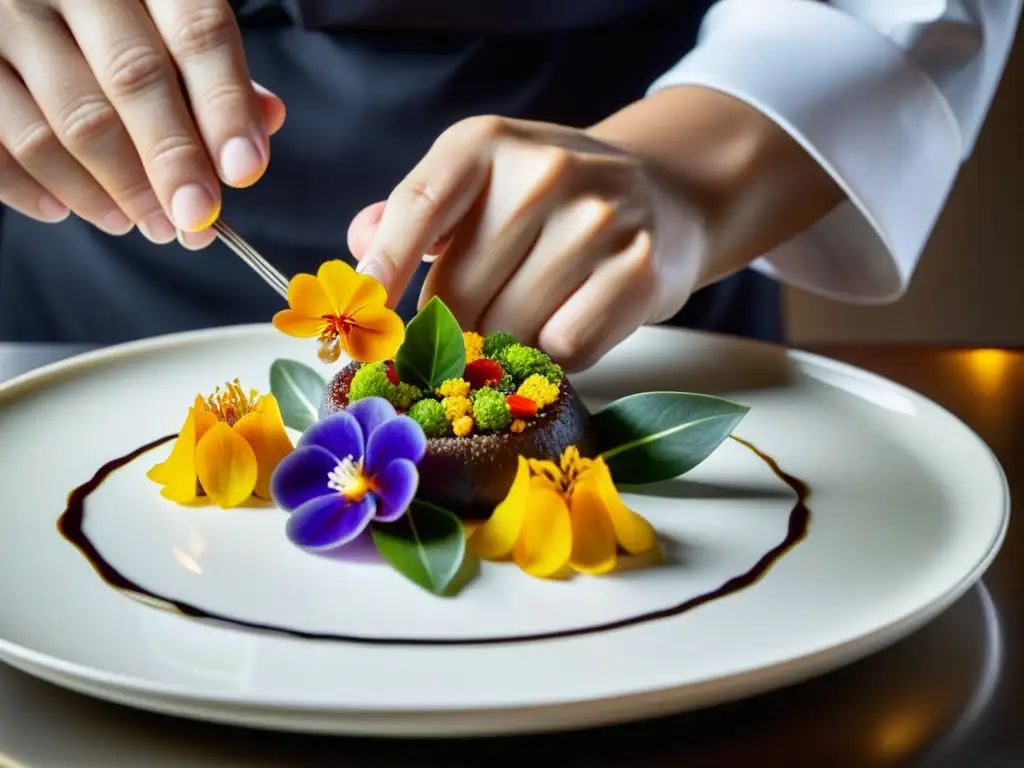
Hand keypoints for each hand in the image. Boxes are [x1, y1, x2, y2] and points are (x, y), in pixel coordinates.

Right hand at [0, 0, 285, 246]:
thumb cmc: (109, 16)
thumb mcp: (162, 21)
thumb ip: (211, 69)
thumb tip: (266, 120)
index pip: (197, 32)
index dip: (225, 107)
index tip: (245, 171)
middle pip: (133, 78)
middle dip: (173, 161)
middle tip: (197, 220)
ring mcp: (1, 18)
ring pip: (66, 121)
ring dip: (115, 189)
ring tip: (149, 225)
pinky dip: (33, 188)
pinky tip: (67, 213)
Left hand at [348, 116, 707, 370]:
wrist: (665, 196)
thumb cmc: (553, 201)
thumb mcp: (483, 183)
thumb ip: (419, 213)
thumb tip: (361, 243)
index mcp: (487, 142)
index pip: (419, 207)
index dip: (385, 271)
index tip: (364, 320)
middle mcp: (544, 170)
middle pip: (459, 294)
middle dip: (449, 331)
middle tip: (460, 336)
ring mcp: (597, 219)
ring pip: (509, 328)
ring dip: (503, 345)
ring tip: (524, 319)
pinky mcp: (636, 270)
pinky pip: (563, 346)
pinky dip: (553, 353)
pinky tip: (565, 323)